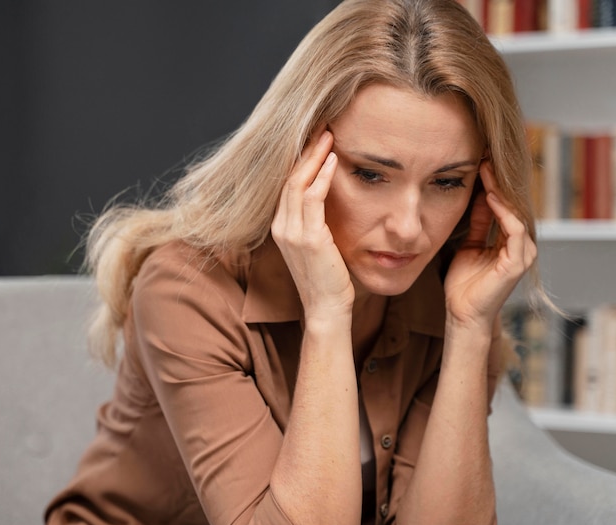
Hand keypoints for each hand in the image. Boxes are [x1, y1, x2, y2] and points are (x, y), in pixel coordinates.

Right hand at [271, 129, 354, 323]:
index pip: (286, 185)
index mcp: (281, 228)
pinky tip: (334, 160)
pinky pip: (313, 198)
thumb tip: (326, 197)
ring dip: (314, 156)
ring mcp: (292, 233)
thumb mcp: (315, 245)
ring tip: (328, 135)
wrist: (326, 307)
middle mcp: (281, 227)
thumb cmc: (326, 278)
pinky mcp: (309, 238)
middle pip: (289, 178)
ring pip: (298, 184)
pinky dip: (322, 176)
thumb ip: (314, 222)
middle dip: (304, 150)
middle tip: (321, 126)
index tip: (313, 138)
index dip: (298, 159)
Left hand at [444, 161, 536, 329]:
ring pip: (515, 214)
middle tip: (485, 159)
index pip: (506, 208)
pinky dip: (504, 212)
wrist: (461, 313)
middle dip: (499, 183)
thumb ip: (479, 225)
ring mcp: (522, 254)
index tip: (480, 165)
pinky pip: (513, 230)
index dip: (494, 186)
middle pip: (513, 207)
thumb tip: (481, 199)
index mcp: (510, 243)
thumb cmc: (463, 284)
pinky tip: (491, 197)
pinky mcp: (517, 263)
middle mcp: (521, 246)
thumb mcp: (469, 246)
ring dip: (501, 192)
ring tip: (487, 171)